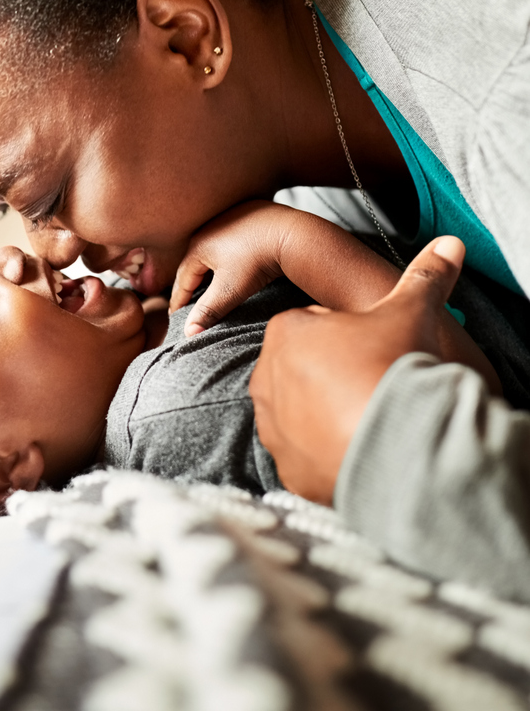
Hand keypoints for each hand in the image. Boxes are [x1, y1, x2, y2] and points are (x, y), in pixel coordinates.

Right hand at [170, 201, 291, 335]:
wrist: (291, 233)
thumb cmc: (256, 261)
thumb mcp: (229, 290)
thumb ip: (208, 311)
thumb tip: (189, 334)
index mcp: (198, 246)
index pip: (182, 279)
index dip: (179, 300)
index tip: (175, 316)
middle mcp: (208, 229)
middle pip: (194, 263)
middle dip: (190, 282)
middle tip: (189, 302)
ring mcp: (228, 218)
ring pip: (212, 249)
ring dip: (209, 266)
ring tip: (210, 283)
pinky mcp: (246, 214)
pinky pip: (230, 237)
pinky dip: (227, 251)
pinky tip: (235, 259)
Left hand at [249, 236, 469, 504]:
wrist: (400, 445)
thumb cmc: (393, 369)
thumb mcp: (411, 312)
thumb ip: (423, 277)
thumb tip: (448, 245)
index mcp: (285, 334)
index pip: (313, 324)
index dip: (347, 334)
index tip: (374, 347)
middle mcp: (266, 380)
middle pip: (304, 368)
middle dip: (332, 373)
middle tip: (373, 381)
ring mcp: (274, 428)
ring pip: (300, 412)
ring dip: (326, 413)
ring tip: (368, 415)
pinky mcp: (288, 469)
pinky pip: (304, 455)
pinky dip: (326, 452)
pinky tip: (359, 446)